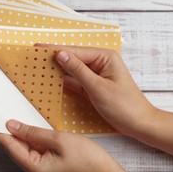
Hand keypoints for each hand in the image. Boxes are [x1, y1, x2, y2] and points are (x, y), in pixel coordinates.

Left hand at [0, 117, 117, 171]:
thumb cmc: (86, 159)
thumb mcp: (58, 140)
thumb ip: (33, 132)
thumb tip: (12, 125)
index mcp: (33, 166)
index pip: (8, 144)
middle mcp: (33, 169)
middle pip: (12, 146)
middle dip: (1, 129)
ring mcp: (39, 167)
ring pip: (21, 145)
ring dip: (14, 131)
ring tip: (3, 115)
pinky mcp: (46, 163)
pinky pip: (31, 147)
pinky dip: (26, 135)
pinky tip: (23, 124)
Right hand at [38, 44, 156, 135]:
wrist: (139, 124)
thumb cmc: (125, 106)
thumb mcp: (98, 88)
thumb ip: (78, 70)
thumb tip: (60, 55)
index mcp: (105, 57)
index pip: (75, 51)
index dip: (55, 49)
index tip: (37, 47)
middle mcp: (100, 62)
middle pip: (72, 58)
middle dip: (54, 57)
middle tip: (33, 56)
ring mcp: (96, 74)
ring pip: (72, 69)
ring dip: (57, 69)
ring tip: (37, 66)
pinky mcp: (93, 86)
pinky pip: (75, 80)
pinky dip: (63, 81)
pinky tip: (50, 79)